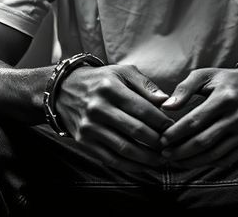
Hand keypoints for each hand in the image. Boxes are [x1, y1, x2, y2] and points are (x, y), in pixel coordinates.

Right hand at [56, 64, 174, 171]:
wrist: (64, 90)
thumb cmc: (101, 81)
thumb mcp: (122, 72)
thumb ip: (145, 85)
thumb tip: (166, 101)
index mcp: (110, 87)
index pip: (143, 108)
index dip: (161, 121)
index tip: (173, 128)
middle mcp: (98, 107)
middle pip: (136, 130)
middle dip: (157, 141)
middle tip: (171, 146)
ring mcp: (90, 127)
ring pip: (124, 148)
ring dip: (147, 157)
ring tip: (161, 159)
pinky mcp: (84, 142)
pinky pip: (111, 159)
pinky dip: (130, 166)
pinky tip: (143, 166)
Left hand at [158, 64, 237, 167]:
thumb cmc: (230, 80)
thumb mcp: (208, 75)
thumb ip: (185, 88)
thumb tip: (166, 106)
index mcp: (225, 97)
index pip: (194, 121)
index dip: (176, 133)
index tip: (162, 139)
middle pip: (203, 141)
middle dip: (180, 151)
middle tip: (165, 154)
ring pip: (214, 154)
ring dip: (192, 161)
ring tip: (176, 160)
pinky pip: (227, 159)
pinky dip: (209, 163)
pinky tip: (195, 161)